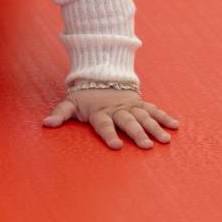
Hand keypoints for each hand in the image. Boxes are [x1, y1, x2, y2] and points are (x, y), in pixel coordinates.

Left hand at [43, 89, 178, 149]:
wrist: (102, 75)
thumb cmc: (85, 96)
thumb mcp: (70, 103)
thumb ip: (60, 113)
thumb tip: (46, 123)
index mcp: (100, 112)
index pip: (104, 124)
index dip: (109, 135)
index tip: (117, 146)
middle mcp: (117, 109)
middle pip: (128, 122)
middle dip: (138, 133)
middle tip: (147, 146)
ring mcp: (131, 106)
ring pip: (144, 116)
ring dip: (155, 128)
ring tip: (165, 140)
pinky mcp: (140, 103)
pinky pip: (154, 110)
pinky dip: (165, 117)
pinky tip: (175, 126)